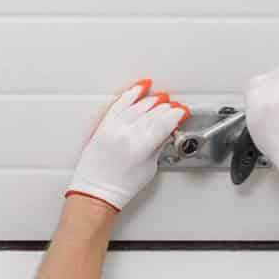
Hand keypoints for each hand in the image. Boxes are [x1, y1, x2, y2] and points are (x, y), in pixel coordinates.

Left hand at [67, 79, 189, 211]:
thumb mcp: (149, 168)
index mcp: (141, 146)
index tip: (183, 112)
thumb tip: (168, 130)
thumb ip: (159, 145)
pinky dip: (132, 93)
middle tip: (174, 109)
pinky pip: (120, 103)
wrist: (95, 191)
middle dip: (167, 108)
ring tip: (162, 99)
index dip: (177, 115)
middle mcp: (126, 134)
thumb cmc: (121, 187)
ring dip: (152, 100)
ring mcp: (113, 128)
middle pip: (153, 112)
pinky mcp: (104, 126)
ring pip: (138, 105)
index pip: (166, 121)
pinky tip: (141, 87)